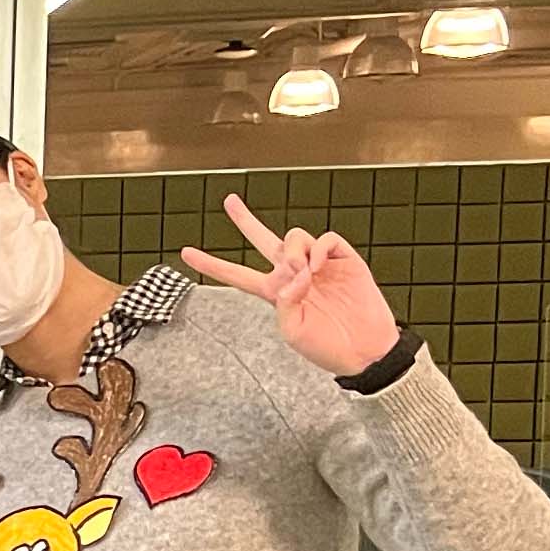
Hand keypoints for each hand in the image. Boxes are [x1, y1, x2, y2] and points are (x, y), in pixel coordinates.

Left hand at [181, 191, 398, 376]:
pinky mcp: (343, 259)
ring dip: (293, 251)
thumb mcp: (293, 332)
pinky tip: (317, 266)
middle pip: (263, 240)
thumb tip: (293, 276)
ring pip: (294, 237)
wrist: (364, 349)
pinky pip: (325, 239)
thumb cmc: (327, 346)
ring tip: (303, 273)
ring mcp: (318, 264)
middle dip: (244, 220)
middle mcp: (293, 273)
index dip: (211, 264)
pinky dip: (318, 249)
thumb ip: (284, 304)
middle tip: (229, 201)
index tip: (185, 253)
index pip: (237, 274)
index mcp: (274, 292)